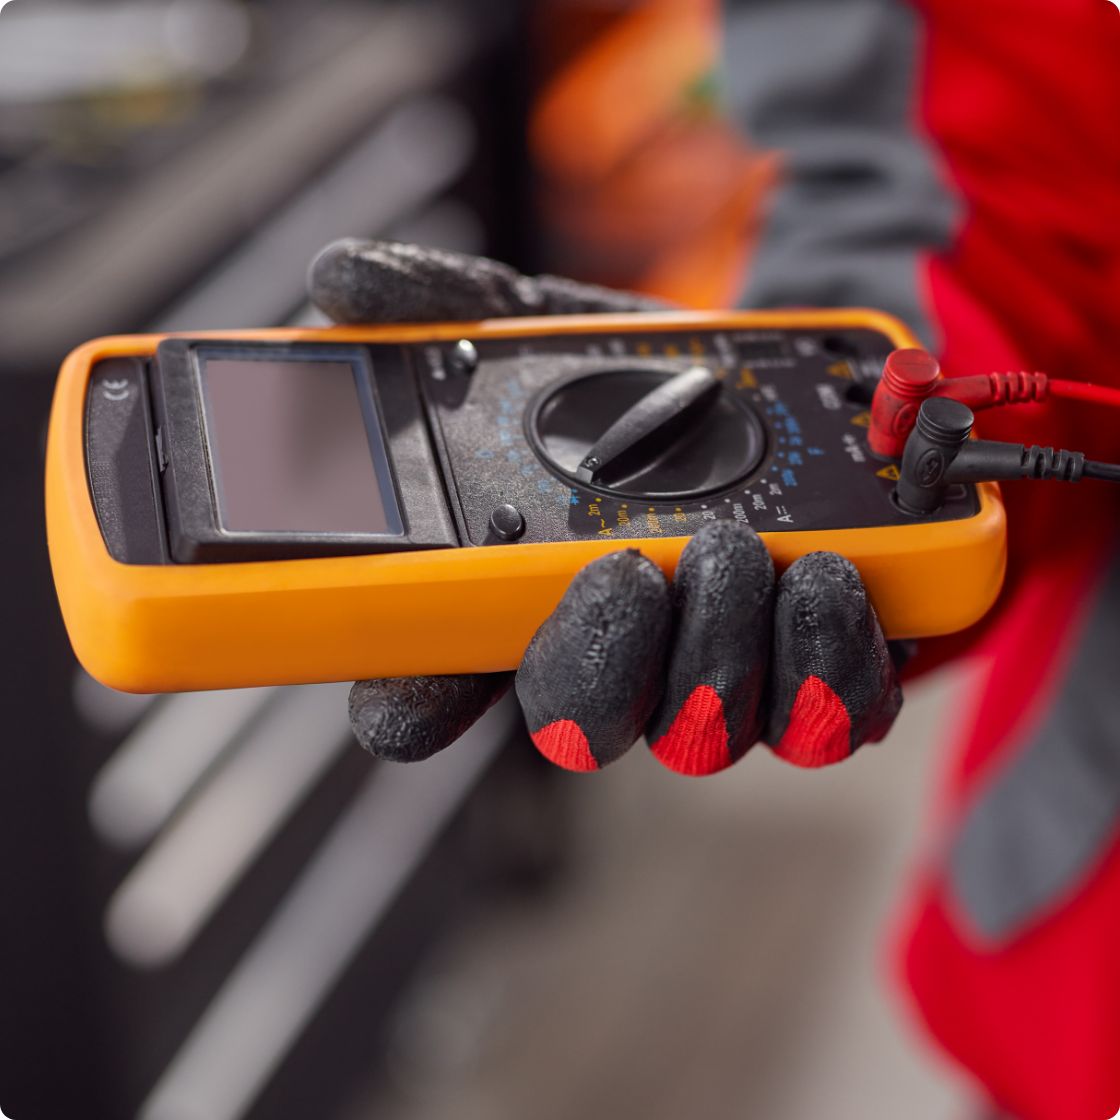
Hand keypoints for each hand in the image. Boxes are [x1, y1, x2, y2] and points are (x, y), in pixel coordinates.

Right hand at [310, 239, 902, 773]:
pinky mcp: (809, 668)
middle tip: (627, 568)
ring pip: (702, 729)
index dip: (408, 708)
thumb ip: (447, 308)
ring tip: (747, 549)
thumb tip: (344, 279)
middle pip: (576, 724)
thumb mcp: (541, 326)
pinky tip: (832, 573)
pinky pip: (827, 712)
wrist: (778, 389)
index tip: (404, 703)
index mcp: (510, 598)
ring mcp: (707, 675)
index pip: (427, 685)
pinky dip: (834, 650)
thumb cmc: (638, 378)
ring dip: (722, 648)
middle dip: (600, 663)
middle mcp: (603, 655)